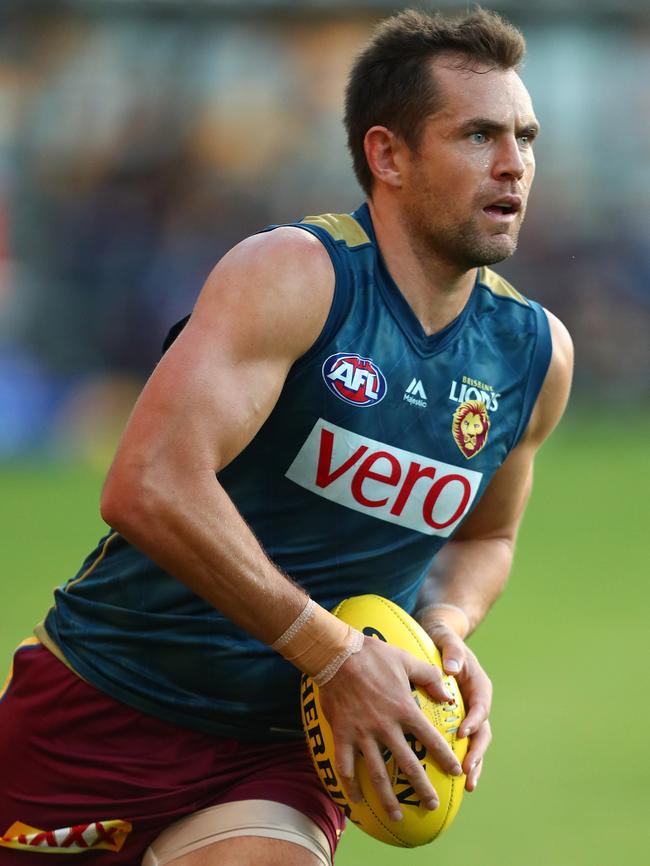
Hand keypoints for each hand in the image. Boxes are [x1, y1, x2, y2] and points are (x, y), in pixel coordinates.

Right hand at [317, 636, 463, 821]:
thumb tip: (448, 694)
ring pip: (377, 773)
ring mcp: (363, 733)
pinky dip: (350, 785)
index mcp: (404, 709)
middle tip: (432, 805)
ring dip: (388, 798)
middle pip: (408, 764)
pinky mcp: (342, 734)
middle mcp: (386, 726)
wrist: (337, 655)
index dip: (445, 757)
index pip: (430, 739)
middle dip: (422, 788)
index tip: (455, 773)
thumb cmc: (373, 655)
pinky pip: (345, 766)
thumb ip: (429, 677)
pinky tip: (355, 801)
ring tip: (397, 816)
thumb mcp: (406, 660)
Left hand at [424, 620, 492, 791]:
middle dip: (477, 752)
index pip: (481, 706)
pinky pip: (461, 743)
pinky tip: (452, 780)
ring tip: (468, 785)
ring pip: (475, 742)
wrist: (441, 640)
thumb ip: (452, 652)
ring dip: (474, 763)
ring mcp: (468, 714)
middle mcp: (477, 702)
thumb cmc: (444, 639)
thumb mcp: (448, 639)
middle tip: (467, 770)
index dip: (474, 721)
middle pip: (482, 731)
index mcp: (479, 685)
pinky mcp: (457, 721)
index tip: (462, 734)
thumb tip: (452, 669)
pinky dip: (460, 759)